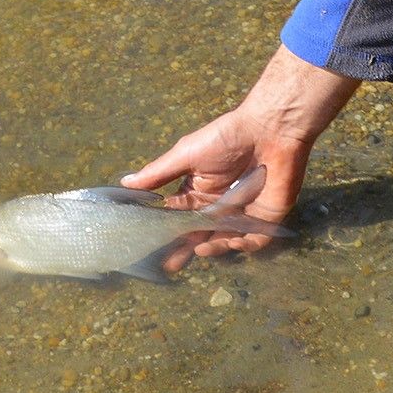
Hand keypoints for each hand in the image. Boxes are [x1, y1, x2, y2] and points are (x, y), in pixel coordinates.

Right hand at [123, 45, 358, 270]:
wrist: (268, 127)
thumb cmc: (226, 136)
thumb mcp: (187, 154)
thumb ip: (159, 173)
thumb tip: (124, 183)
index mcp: (198, 192)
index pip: (178, 220)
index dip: (166, 234)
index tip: (150, 249)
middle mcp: (218, 207)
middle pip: (199, 235)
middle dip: (186, 251)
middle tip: (171, 265)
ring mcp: (242, 213)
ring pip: (225, 241)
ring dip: (214, 247)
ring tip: (202, 248)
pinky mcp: (266, 216)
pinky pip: (255, 240)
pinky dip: (244, 245)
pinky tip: (232, 242)